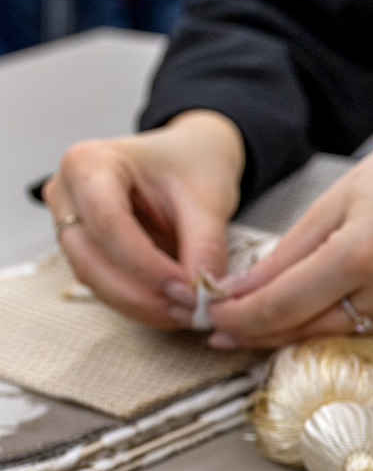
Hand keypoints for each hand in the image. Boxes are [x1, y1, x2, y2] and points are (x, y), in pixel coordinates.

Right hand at [44, 110, 243, 328]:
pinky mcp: (83, 246)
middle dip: (140, 293)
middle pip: (90, 257)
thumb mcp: (208, 198)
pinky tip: (171, 309)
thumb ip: (205, 245)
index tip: (188, 289)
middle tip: (189, 311)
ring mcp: (68, 221)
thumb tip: (203, 292)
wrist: (189, 157)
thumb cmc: (192, 164)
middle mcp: (67, 192)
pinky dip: (136, 302)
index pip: (107, 224)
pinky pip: (102, 283)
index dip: (146, 265)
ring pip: (91, 277)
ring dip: (138, 304)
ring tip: (185, 313)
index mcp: (89, 163)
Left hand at [189, 123, 372, 347]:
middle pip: (305, 328)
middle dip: (258, 331)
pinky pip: (362, 326)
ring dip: (291, 332)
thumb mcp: (333, 202)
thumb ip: (285, 254)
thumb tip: (241, 291)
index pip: (283, 304)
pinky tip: (305, 314)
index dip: (240, 317)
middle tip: (220, 330)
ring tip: (254, 325)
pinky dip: (328, 322)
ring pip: (332, 334)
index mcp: (361, 254)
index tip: (211, 316)